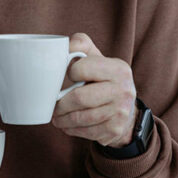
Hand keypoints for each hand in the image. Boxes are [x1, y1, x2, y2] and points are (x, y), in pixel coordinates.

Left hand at [52, 33, 136, 147]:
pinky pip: (86, 132)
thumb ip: (80, 44)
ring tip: (56, 116)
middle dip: (60, 103)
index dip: (69, 73)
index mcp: (118, 69)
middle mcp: (124, 90)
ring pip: (81, 117)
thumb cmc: (102, 78)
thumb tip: (62, 46)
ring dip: (62, 119)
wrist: (125, 108)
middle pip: (79, 98)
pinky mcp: (115, 130)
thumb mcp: (96, 57)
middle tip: (53, 105)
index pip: (81, 69)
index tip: (66, 77)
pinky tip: (67, 125)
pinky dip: (72, 130)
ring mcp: (121, 112)